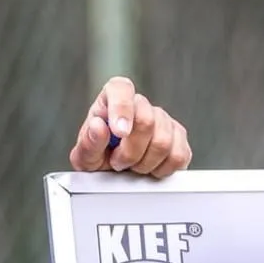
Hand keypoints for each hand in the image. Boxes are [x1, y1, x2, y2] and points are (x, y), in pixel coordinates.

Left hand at [69, 76, 191, 178]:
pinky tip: (149, 168)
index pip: (121, 88)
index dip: (122, 108)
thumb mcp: (84, 155)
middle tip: (118, 162)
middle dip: (130, 152)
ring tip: (132, 166)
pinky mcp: (179, 138)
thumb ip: (89, 141)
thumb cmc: (99, 157)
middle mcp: (140, 104)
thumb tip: (98, 126)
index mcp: (113, 98)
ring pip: (163, 142)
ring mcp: (163, 119)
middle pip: (146, 121)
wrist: (115, 173)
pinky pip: (178, 155)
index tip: (119, 133)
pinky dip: (161, 170)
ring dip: (145, 163)